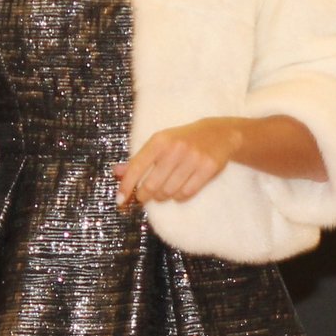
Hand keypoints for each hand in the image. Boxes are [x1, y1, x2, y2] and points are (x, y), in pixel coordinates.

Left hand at [114, 118, 244, 209]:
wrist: (219, 134)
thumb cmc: (183, 140)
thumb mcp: (160, 143)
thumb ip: (138, 159)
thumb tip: (116, 173)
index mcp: (160, 140)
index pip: (136, 167)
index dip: (126, 187)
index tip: (119, 201)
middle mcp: (175, 148)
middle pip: (152, 185)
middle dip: (144, 196)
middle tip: (143, 197)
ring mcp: (193, 158)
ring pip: (169, 191)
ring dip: (162, 197)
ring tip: (162, 192)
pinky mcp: (208, 168)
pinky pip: (186, 193)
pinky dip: (178, 197)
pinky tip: (178, 191)